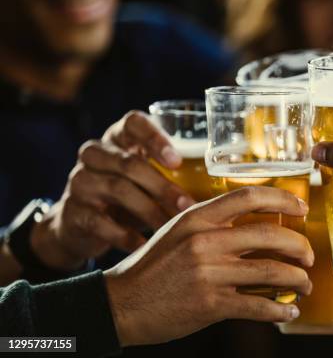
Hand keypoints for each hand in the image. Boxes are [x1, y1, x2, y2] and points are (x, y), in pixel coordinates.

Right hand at [31, 111, 195, 270]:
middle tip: (187, 206)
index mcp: (118, 138)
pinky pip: (101, 221)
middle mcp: (95, 154)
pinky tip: (145, 246)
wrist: (80, 225)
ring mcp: (80, 181)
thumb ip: (173, 175)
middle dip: (162, 186)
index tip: (177, 161)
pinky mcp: (72, 210)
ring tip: (171, 228)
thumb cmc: (130, 196)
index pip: (133, 123)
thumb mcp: (147, 179)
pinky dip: (125, 235)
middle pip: (129, 163)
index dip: (154, 138)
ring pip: (117, 189)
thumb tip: (223, 188)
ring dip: (149, 211)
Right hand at [104, 186, 313, 345]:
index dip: (282, 200)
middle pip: (270, 235)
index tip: (301, 209)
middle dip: (300, 246)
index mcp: (198, 217)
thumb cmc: (153, 266)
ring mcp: (208, 273)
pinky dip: (280, 310)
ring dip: (298, 279)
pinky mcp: (210, 304)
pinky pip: (258, 306)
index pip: (249, 196)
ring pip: (271, 270)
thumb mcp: (178, 232)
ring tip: (305, 285)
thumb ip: (212, 225)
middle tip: (309, 256)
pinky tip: (289, 310)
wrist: (120, 303)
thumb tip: (256, 227)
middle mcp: (205, 240)